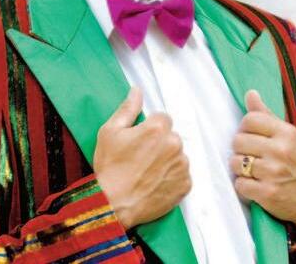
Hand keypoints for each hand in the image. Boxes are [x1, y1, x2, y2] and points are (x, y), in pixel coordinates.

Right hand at [94, 87, 191, 229]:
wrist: (112, 205)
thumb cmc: (110, 167)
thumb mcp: (110, 131)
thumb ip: (128, 108)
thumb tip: (137, 90)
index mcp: (157, 128)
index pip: (163, 117)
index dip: (150, 127)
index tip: (139, 139)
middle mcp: (174, 144)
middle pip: (171, 135)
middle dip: (159, 142)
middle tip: (141, 156)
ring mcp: (182, 166)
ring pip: (178, 154)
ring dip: (167, 158)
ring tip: (147, 170)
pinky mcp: (185, 185)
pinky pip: (182, 173)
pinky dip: (172, 176)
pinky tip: (155, 181)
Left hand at [230, 90, 295, 233]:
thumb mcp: (290, 136)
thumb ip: (267, 115)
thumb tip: (250, 93)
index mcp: (286, 133)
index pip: (249, 119)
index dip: (245, 128)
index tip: (252, 136)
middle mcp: (280, 151)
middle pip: (238, 141)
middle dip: (241, 149)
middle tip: (252, 155)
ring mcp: (273, 173)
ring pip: (235, 162)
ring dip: (240, 168)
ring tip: (253, 170)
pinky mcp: (268, 193)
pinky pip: (240, 184)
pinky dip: (244, 186)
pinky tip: (255, 185)